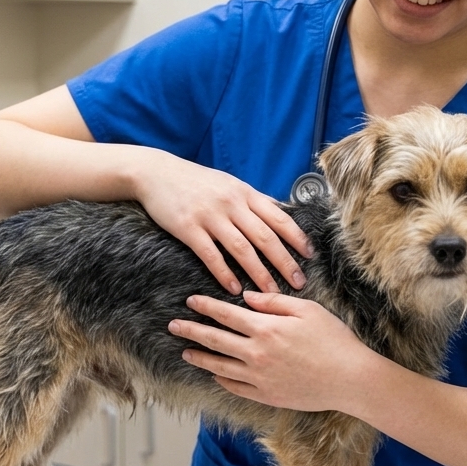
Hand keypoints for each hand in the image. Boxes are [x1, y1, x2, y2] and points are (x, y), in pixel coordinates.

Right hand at [134, 152, 311, 293]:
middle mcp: (232, 203)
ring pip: (242, 249)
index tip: (310, 256)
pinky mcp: (188, 228)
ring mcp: (210, 216)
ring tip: (271, 293)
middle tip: (299, 282)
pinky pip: (211, 255)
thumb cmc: (196, 181)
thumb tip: (281, 212)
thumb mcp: (230, 183)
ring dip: (259, 273)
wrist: (157, 173)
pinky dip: (224, 274)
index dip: (297, 238)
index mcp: (245, 193)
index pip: (279, 218)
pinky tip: (234, 289)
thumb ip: (253, 200)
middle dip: (285, 262)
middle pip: (265, 237)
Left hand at [168, 291, 370, 410]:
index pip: (226, 314)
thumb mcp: (308, 309)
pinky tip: (214, 373)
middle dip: (191, 330)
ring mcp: (259, 377)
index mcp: (266, 328)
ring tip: (186, 352)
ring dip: (200, 357)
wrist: (349, 379)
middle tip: (173, 326)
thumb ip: (274, 303)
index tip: (190, 302)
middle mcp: (257, 353)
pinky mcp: (266, 395)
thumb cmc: (334, 340)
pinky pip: (235, 387)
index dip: (206, 306)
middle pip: (215, 339)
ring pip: (219, 366)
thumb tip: (249, 298)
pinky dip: (221, 379)